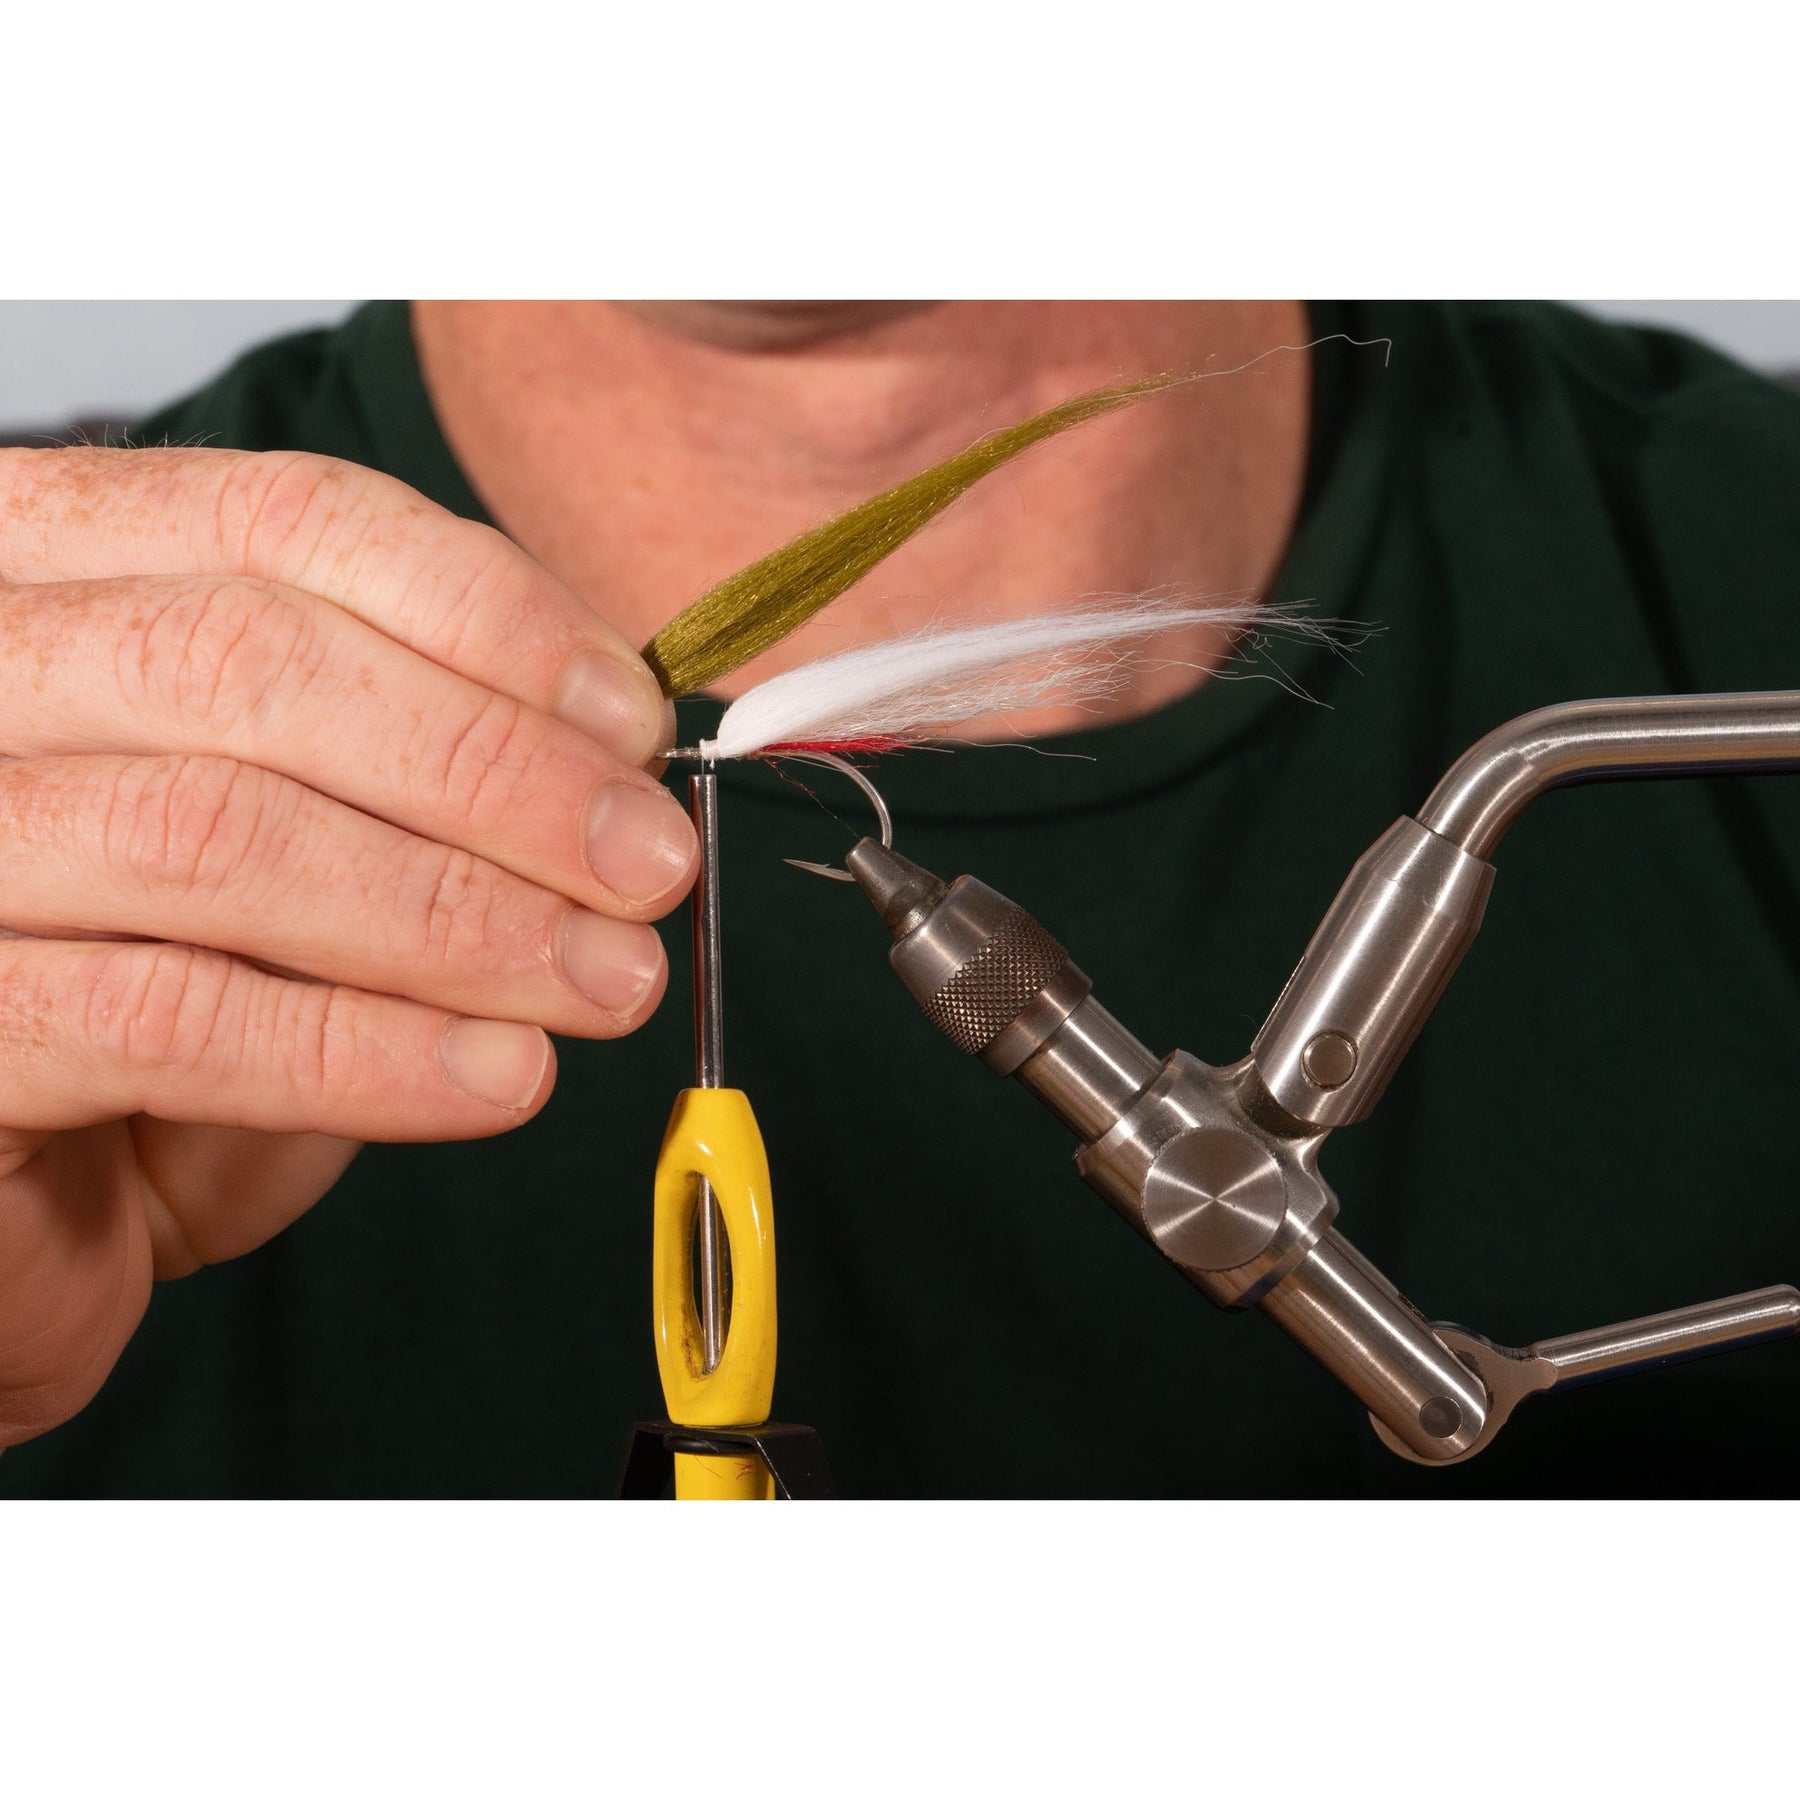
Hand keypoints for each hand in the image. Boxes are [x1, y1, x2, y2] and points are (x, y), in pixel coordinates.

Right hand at [0, 447, 697, 1447]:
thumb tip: (615, 759)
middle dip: (494, 769)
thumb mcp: (299, 860)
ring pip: (215, 833)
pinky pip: (165, 1020)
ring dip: (460, 914)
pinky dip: (365, 1051)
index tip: (632, 723)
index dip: (489, 618)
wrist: (2, 1215)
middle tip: (647, 865)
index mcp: (46, 574)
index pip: (285, 522)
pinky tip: (499, 1077)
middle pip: (251, 661)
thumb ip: (414, 782)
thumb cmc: (152, 1007)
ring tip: (607, 982)